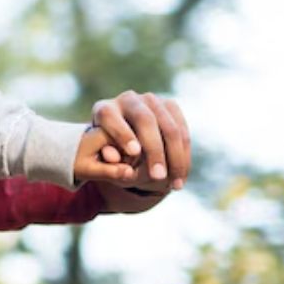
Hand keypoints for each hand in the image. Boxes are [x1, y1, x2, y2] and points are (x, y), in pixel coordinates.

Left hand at [76, 91, 190, 189]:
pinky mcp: (170, 106)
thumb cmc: (107, 155)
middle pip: (145, 120)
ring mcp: (151, 101)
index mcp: (104, 110)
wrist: (122, 141)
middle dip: (154, 150)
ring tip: (174, 184)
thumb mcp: (99, 160)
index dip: (122, 133)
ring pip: (169, 127)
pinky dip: (184, 155)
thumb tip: (114, 158)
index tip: (133, 152)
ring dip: (175, 157)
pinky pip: (182, 130)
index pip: (111, 117)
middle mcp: (128, 100)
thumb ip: (105, 161)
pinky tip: (182, 177)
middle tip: (158, 177)